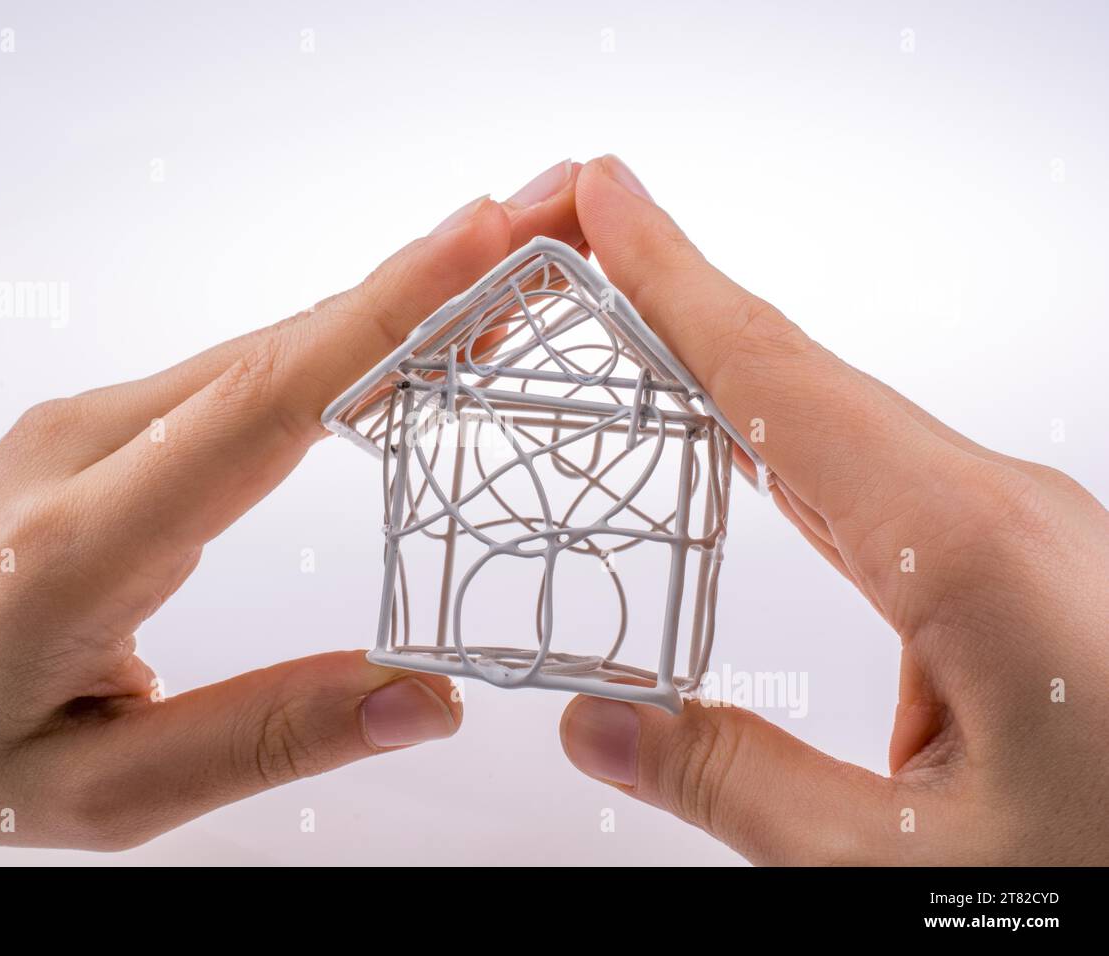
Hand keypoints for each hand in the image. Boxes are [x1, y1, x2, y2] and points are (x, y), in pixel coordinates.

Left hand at [0, 161, 585, 849]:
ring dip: (397, 299)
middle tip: (553, 223)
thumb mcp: (102, 791)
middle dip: (431, 278)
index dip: (384, 319)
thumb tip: (422, 702)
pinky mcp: (109, 415)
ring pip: (272, 345)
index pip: (261, 409)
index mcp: (85, 544)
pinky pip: (245, 366)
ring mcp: (94, 415)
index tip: (483, 242)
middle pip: (286, 347)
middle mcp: (88, 448)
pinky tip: (410, 328)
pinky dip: (340, 338)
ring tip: (516, 267)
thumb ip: (264, 740)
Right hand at [558, 155, 1108, 864]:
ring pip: (849, 438)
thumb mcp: (907, 864)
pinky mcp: (1029, 571)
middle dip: (689, 309)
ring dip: (740, 390)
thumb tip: (599, 724)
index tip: (611, 203)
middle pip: (809, 383)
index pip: (780, 387)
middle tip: (598, 242)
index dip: (678, 286)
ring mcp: (1026, 537)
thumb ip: (739, 784)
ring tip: (646, 349)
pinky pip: (888, 494)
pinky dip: (800, 467)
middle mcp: (1006, 515)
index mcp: (972, 553)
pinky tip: (761, 466)